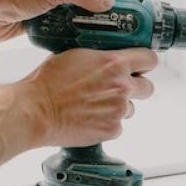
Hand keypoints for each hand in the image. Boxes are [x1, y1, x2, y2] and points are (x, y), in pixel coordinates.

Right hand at [19, 48, 157, 147]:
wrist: (35, 110)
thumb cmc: (48, 82)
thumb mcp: (76, 55)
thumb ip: (99, 57)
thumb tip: (106, 58)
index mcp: (114, 63)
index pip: (149, 59)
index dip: (144, 63)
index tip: (140, 66)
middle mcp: (122, 86)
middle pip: (147, 87)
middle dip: (135, 87)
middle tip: (117, 89)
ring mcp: (118, 110)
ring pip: (130, 108)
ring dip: (117, 107)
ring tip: (94, 106)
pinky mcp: (111, 129)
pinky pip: (117, 126)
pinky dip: (106, 123)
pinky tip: (89, 119)